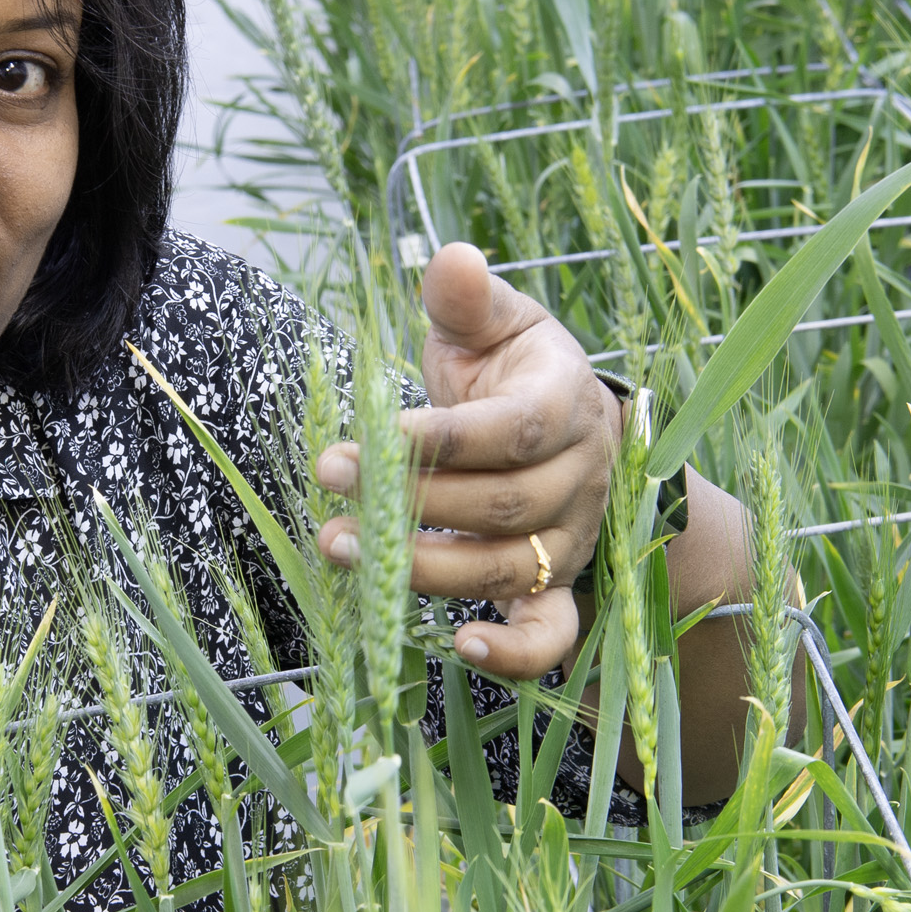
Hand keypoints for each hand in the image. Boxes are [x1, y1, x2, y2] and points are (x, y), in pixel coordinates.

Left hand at [313, 243, 620, 677]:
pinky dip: (515, 653)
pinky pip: (551, 633)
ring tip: (343, 551)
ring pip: (509, 568)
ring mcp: (571, 541)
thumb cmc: (516, 372)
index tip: (359, 444)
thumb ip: (468, 299)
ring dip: (425, 570)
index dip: (437, 443)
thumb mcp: (497, 325)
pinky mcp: (559, 589)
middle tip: (331, 496)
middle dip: (410, 505)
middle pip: (501, 507)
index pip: (508, 432)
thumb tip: (450, 259)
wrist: (575, 433)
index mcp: (565, 404)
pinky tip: (459, 645)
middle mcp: (579, 479)